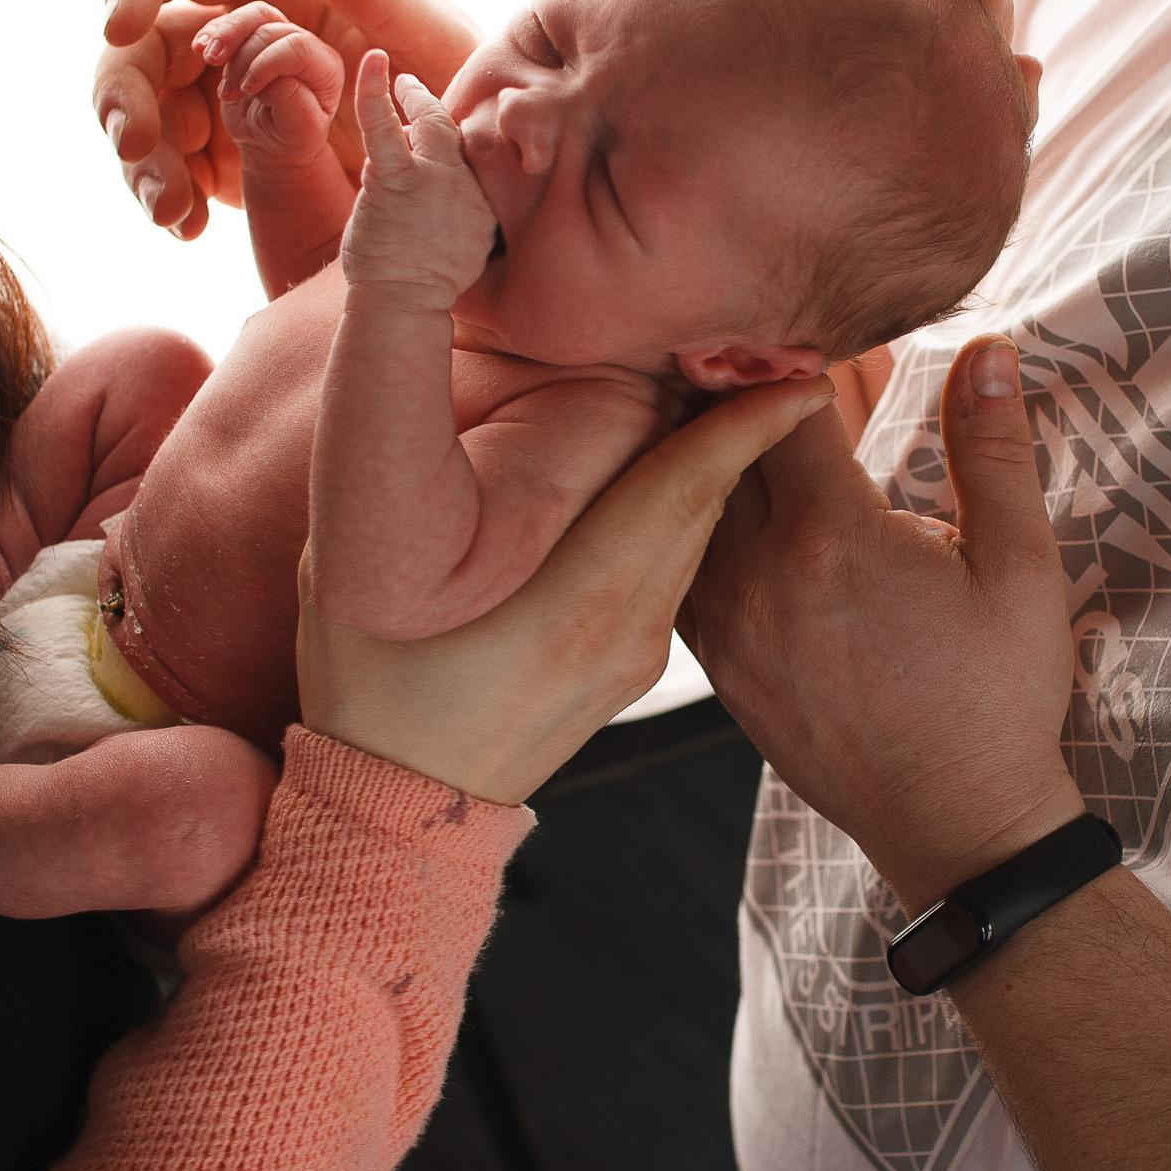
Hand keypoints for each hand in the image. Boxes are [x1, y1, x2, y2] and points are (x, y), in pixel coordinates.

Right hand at [94, 0, 479, 238]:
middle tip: (135, 141)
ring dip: (141, 158)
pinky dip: (167, 195)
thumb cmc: (459, 92)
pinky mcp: (229, 159)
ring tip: (169, 206)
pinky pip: (172, 169)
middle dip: (123, 89)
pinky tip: (185, 225)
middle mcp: (241, 35)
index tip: (119, 23)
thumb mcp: (432, 44)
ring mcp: (227, 99)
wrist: (467, 184)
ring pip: (147, 110)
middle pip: (144, 42)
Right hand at [196, 3, 347, 167]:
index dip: (267, 63)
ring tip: (207, 57)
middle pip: (271, 28)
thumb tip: (272, 80)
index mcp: (326, 68)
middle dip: (242, 55)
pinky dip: (213, 31)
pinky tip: (199, 48)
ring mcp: (280, 38)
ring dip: (225, 34)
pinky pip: (235, 21)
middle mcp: (307, 46)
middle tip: (227, 92)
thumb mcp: (299, 131)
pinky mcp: (254, 37)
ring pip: (255, 15)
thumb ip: (293, 103)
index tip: (249, 90)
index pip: (297, 47)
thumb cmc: (290, 138)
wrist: (271, 141)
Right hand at [299, 377, 837, 805]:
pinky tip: (658, 482)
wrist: (393, 812)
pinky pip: (670, 575)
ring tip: (720, 402)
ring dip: (709, 474)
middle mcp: (627, 630)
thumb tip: (472, 380)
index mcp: (581, 601)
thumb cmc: (370, 684)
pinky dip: (677, 518)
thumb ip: (437, 475)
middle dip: (736, 431)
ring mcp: (634, 659)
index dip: (747, 425)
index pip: (687, 488)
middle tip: (759, 358)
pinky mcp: (626, 673)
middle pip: (704, 507)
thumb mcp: (376, 568)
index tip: (800, 378)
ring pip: (693, 542)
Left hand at [337, 50, 495, 311]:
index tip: (451, 135)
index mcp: (485, 205)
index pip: (477, 159)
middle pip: (461, 134)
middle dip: (439, 111)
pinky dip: (375, 88)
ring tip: (400, 82)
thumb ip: (463, 220)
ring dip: (414, 97)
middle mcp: (468, 186)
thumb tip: (452, 201)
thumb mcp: (462, 254)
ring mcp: (434, 178)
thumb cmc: (422, 289)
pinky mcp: (398, 177)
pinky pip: (386, 123)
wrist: (403, 305)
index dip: (461, 143)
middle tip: (419, 94)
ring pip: (430, 122)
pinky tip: (374, 61)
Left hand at [683, 336, 1084, 909]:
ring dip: (716, 457)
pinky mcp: (715, 663)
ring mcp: (723, 623)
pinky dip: (702, 523)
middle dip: (753, 394)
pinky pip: (683, 565)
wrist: (954, 822)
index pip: (785, 401)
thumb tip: (986, 350)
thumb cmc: (997, 695)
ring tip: (749, 424)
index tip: (833, 339)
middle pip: (720, 442)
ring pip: (689, 504)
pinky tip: (739, 509)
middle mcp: (755, 574)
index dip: (807, 356)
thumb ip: (991, 449)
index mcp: (829, 536)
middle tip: (780, 362)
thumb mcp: (1018, 565)